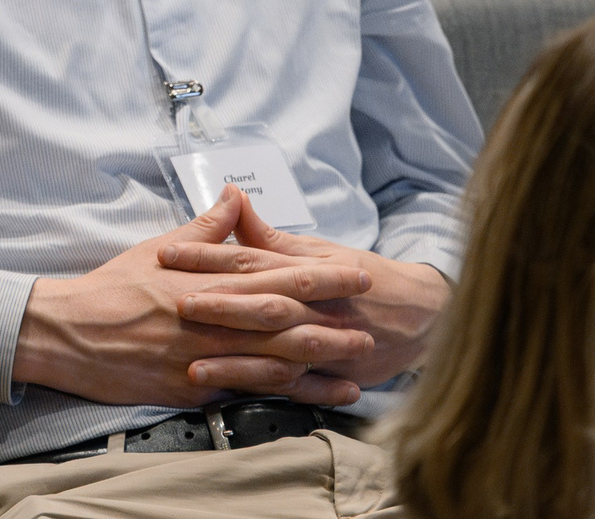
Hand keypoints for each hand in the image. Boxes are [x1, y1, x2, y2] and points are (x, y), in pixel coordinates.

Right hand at [13, 188, 375, 409]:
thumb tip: (233, 196)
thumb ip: (204, 229)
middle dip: (332, 319)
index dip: (319, 275)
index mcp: (206, 280)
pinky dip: (289, 392)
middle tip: (375, 321)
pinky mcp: (195, 387)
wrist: (68, 331)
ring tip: (359, 359)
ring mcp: (205, 354)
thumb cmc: (113, 287)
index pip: (273, 274)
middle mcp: (212, 317)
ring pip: (274, 357)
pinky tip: (317, 395)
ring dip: (321, 359)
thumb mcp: (157, 248)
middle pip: (284, 318)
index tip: (355, 272)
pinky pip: (250, 389)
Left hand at [160, 188, 447, 390]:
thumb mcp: (318, 249)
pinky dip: (269, 392)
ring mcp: (327, 343)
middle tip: (176, 304)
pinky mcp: (337, 374)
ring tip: (195, 368)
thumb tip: (232, 198)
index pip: (249, 259)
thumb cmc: (363, 274)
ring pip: (277, 352)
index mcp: (304, 270)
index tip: (168, 254)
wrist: (426, 313)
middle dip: (220, 306)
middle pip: (262, 304)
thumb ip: (269, 236)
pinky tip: (236, 397)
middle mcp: (314, 306)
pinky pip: (299, 386)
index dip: (208, 256)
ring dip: (236, 361)